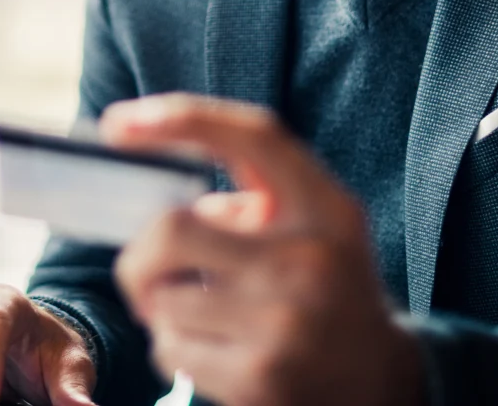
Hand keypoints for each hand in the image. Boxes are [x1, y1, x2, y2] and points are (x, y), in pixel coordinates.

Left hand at [101, 94, 423, 405]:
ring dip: (161, 305)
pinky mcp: (258, 378)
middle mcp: (308, 261)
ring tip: (198, 312)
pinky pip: (169, 348)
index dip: (184, 117)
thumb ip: (255, 195)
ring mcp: (283, 323)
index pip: (255, 137)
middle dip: (141, 253)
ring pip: (162, 298)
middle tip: (146, 269)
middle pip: (173, 230)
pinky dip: (172, 345)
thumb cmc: (328, 287)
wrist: (378, 381)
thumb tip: (170, 203)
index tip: (119, 123)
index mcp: (326, 209)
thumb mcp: (316, 225)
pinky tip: (210, 347)